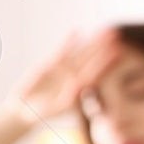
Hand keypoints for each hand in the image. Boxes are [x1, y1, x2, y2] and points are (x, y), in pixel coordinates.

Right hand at [6, 29, 121, 124]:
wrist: (25, 109)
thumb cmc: (43, 113)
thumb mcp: (56, 108)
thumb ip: (69, 98)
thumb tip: (80, 85)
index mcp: (82, 89)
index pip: (97, 73)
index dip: (107, 62)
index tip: (118, 52)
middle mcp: (76, 77)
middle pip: (92, 60)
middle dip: (103, 47)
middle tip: (116, 34)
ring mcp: (64, 69)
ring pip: (80, 53)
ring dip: (91, 42)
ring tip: (104, 30)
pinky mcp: (50, 63)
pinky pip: (61, 51)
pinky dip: (68, 42)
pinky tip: (76, 31)